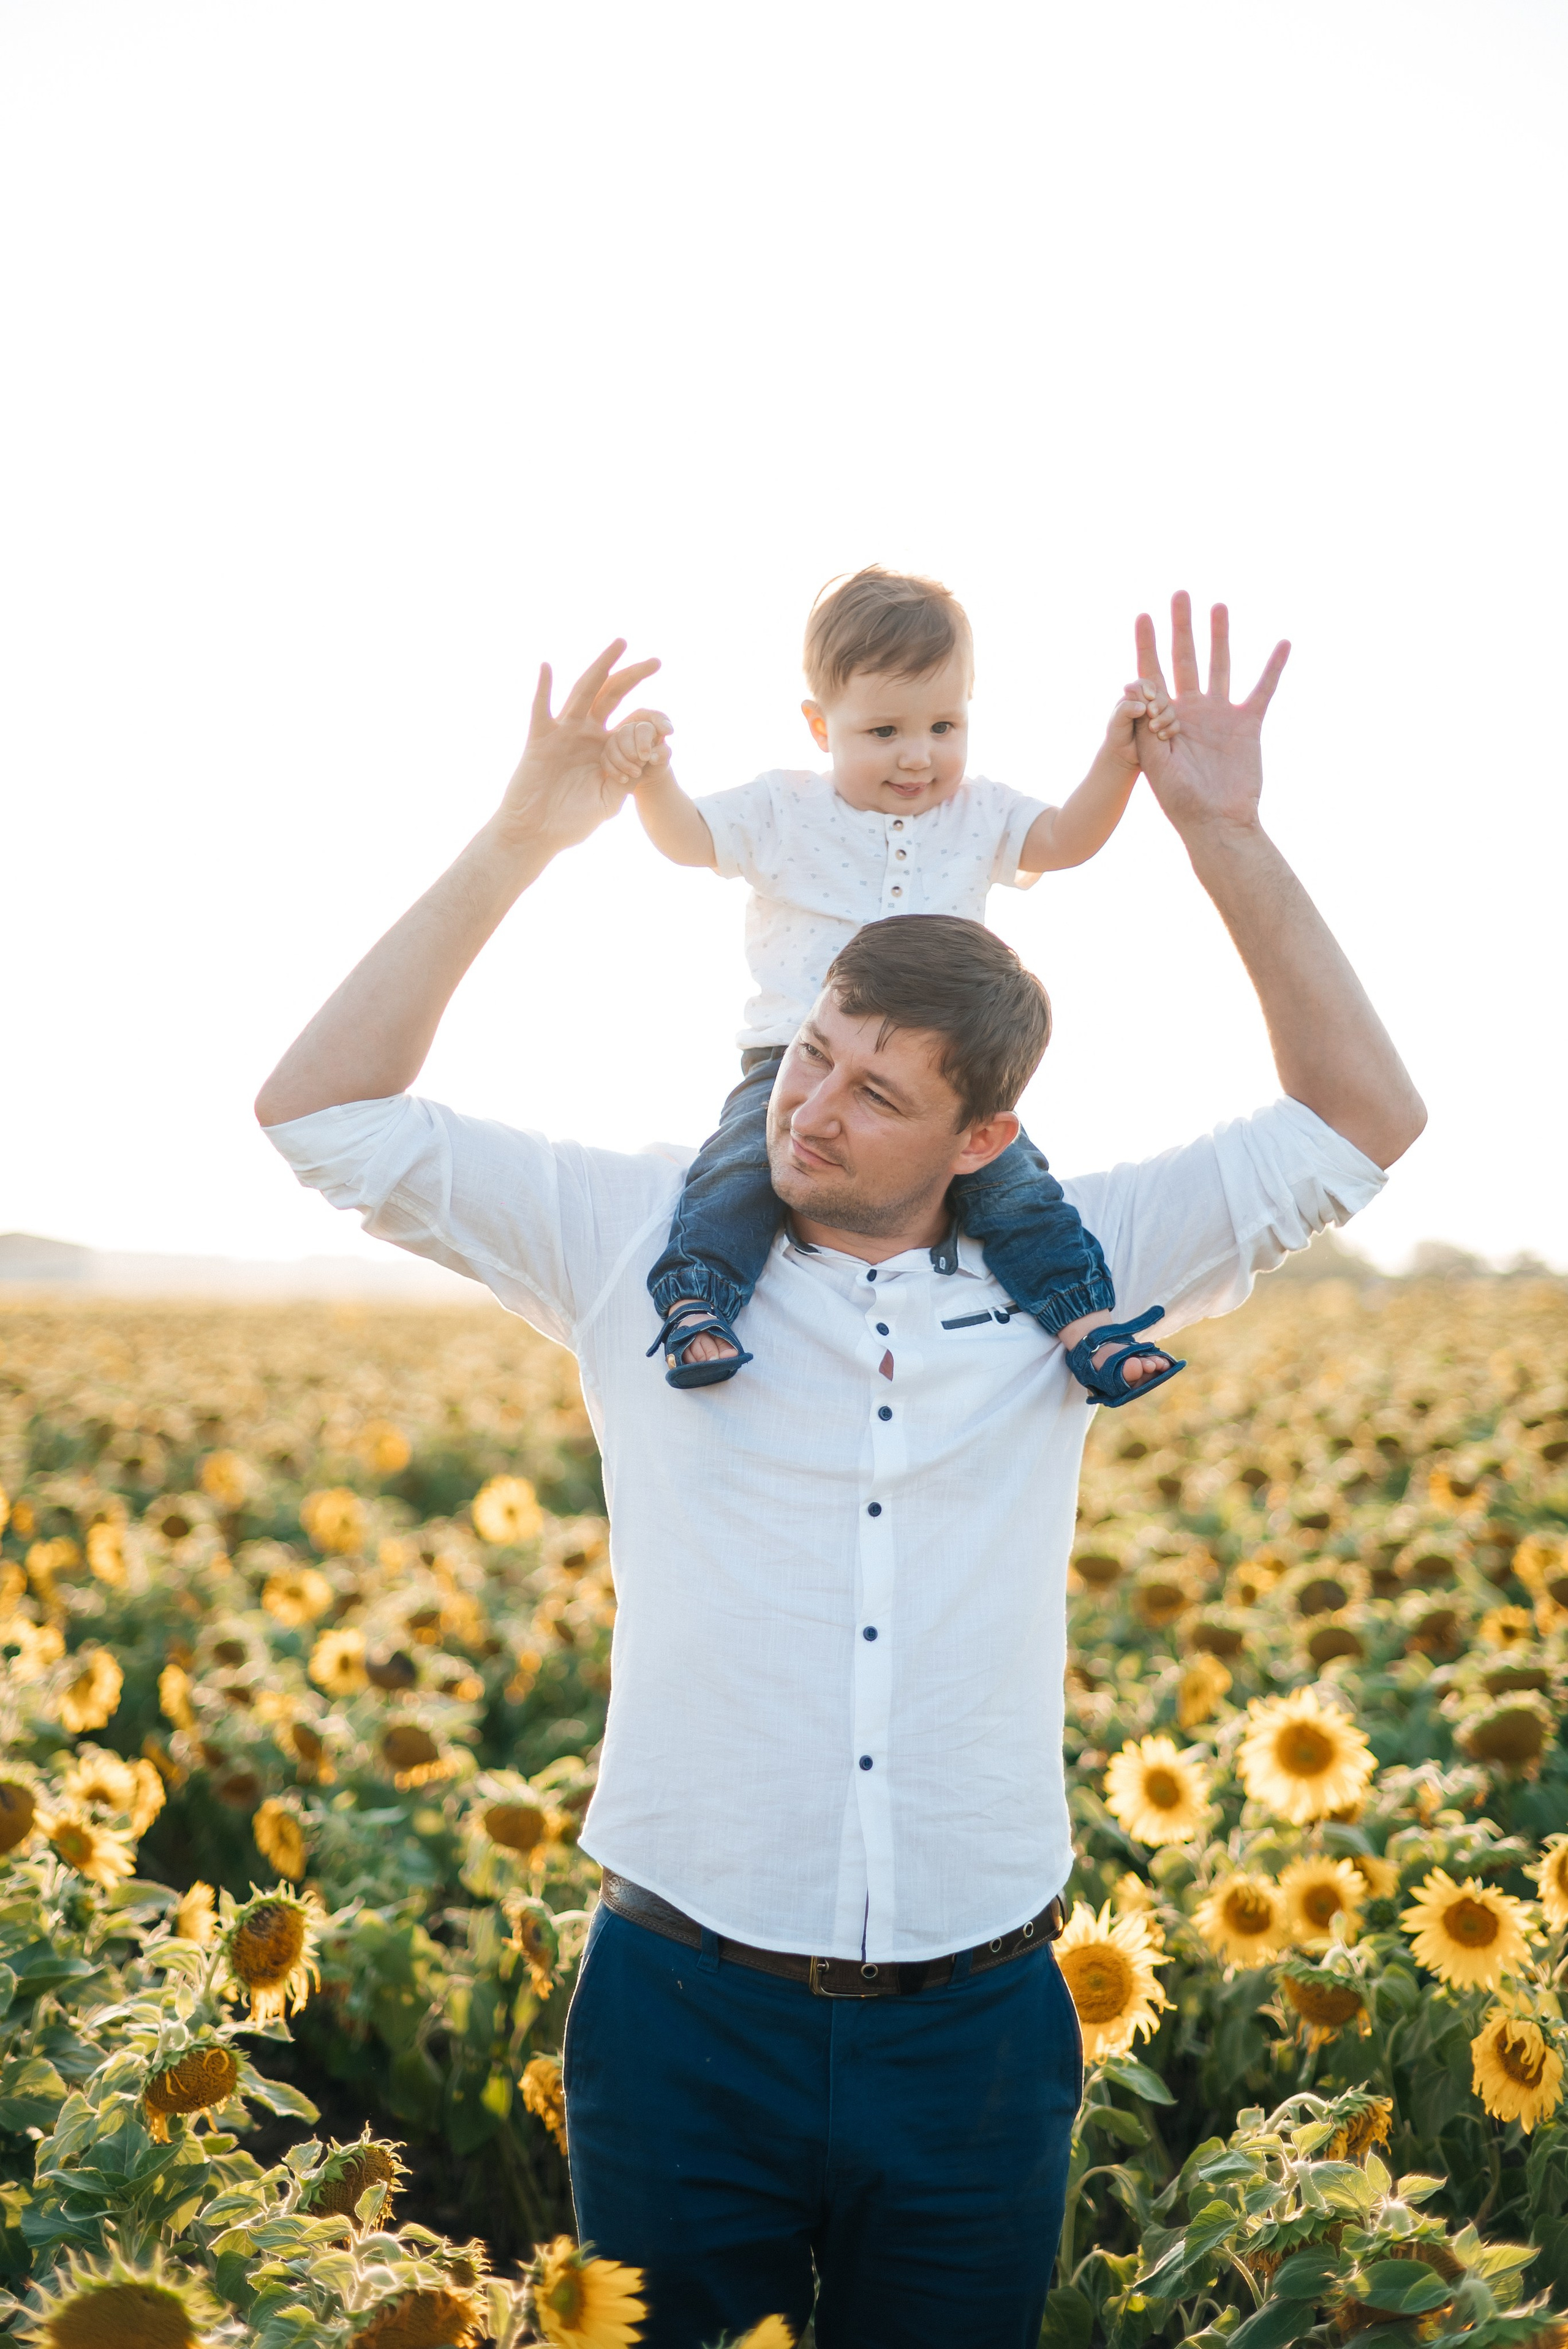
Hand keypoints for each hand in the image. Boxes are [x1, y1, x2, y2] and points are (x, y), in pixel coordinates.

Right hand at [495, 641, 662, 852]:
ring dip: (601, 666)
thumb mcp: (610, 801)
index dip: (651, 721)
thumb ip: (631, 779)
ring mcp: (562, 733)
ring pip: (583, 692)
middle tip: (657, 661)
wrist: (536, 835)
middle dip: (633, 676)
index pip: (631, 723)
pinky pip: (540, 710)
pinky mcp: (539, 740)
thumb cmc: (571, 823)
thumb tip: (655, 754)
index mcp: (604, 748)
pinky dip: (542, 688)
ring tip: (620, 644)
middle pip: (611, 695)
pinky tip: (547, 666)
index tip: (671, 727)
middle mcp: (585, 734)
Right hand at [601, 709, 673, 789]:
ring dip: (623, 762)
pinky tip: (625, 779)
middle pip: (624, 732)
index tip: (647, 757)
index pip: (642, 727)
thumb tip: (652, 756)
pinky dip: (614, 770)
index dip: (643, 741)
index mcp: (646, 726)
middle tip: (642, 764)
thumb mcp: (664, 758)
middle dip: (632, 751)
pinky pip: (604, 758)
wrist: (646, 773)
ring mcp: (616, 739)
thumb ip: (663, 753)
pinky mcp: (606, 751)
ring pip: (612, 744)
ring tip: (636, 773)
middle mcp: (629, 728)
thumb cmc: (657, 761)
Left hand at [1105, 678, 1177, 770]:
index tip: (1149, 696)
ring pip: (1170, 709)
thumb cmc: (1117, 735)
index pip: (1145, 685)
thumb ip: (1125, 709)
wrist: (1124, 756)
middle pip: (1161, 695)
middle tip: (1151, 713)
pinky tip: (1160, 736)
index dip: (1149, 688)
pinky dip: (1171, 728)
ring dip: (1165, 717)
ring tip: (1152, 728)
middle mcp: (1149, 704)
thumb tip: (1142, 706)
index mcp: (1135, 696)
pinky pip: (1176, 724)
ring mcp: (1160, 715)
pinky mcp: (1168, 727)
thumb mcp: (1116, 721)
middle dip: (1159, 702)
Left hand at [1133, 593, 1289, 836]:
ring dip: (1219, 636)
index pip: (1152, 673)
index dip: (1146, 645)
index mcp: (1164, 719)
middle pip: (1185, 659)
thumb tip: (1129, 684)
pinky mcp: (1247, 724)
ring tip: (1218, 606)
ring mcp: (1220, 715)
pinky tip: (1282, 643)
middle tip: (1179, 594)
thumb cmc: (1179, 799)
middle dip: (1182, 627)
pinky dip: (1273, 667)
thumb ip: (1141, 722)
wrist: (1216, 822)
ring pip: (1220, 665)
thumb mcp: (1153, 760)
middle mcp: (1191, 711)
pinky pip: (1263, 689)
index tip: (1142, 616)